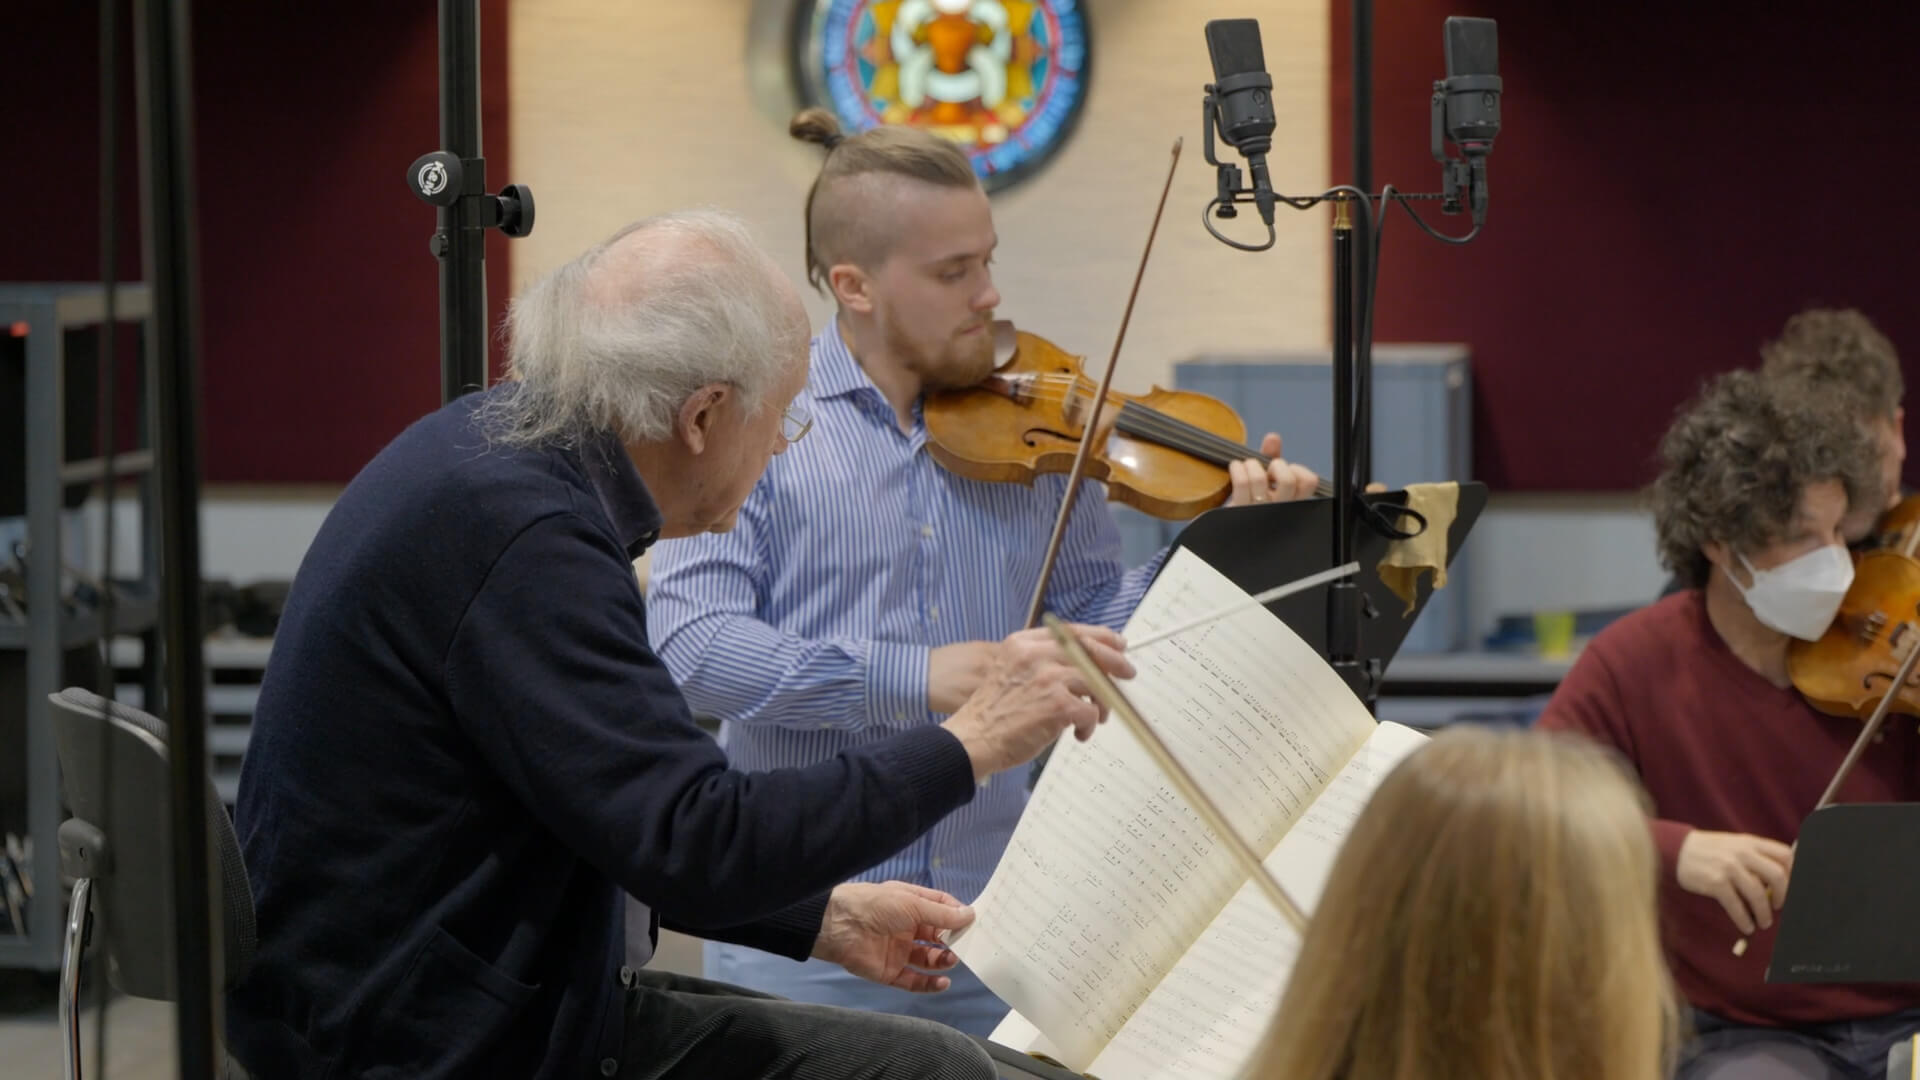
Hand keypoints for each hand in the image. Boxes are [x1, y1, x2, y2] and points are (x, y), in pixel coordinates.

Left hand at [812, 882, 973, 991]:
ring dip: (942, 960)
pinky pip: (914, 981)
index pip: (940, 909)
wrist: (838, 926)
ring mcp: (898, 951)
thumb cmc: (876, 906)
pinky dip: (930, 984)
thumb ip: (941, 915)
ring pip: (928, 959)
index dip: (956, 915)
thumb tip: (969, 915)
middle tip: (966, 945)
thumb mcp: (912, 904)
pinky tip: (943, 982)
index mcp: (910, 905)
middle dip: (952, 941)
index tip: (974, 922)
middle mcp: (906, 927)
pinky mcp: (890, 972)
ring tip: (951, 959)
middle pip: (936, 936)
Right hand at [940, 624, 1134, 781]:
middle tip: (1127, 673)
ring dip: (1102, 702)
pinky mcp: (1057, 705)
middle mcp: (1035, 655)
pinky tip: (1078, 734)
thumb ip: (1040, 661)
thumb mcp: (1011, 671)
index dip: (1099, 636)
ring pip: (1096, 682)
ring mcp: (1047, 679)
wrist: (973, 739)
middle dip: (1115, 661)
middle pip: (1090, 649)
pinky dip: (1089, 725)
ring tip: (1093, 718)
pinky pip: (1091, 711)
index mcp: (1022, 643)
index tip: (1116, 642)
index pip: (1070, 631)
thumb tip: (1085, 662)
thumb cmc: (993, 713)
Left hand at [1226, 433, 1319, 505]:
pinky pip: (1242, 483)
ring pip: (1260, 479)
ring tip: (1246, 466)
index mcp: (1291, 502)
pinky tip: (1235, 467)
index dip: (1297, 469)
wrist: (1231, 522)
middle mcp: (1278, 509)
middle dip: (1276, 465)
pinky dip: (1237, 468)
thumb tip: (1273, 437)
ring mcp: (1258, 511)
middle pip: (1288, 480)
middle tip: (1267, 469)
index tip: (1283, 470)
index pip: (1309, 482)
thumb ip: (1272, 458)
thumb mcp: (1266, 480)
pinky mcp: (1239, 511)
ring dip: (1251, 464)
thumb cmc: (1251, 499)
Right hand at [1676, 830, 1792, 934]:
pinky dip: (1744, 919)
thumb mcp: (1735, 845)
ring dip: (1764, 913)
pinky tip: (1746, 926)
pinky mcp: (1715, 882)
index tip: (1791, 888)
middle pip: (1777, 875)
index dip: (1794, 873)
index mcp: (1750, 842)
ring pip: (1758, 894)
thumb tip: (1781, 880)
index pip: (1785, 855)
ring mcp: (1728, 867)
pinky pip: (1737, 905)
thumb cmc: (1710, 851)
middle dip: (1783, 896)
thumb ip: (1756, 856)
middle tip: (1778, 907)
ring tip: (1763, 922)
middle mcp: (1742, 853)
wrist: (1676, 850)